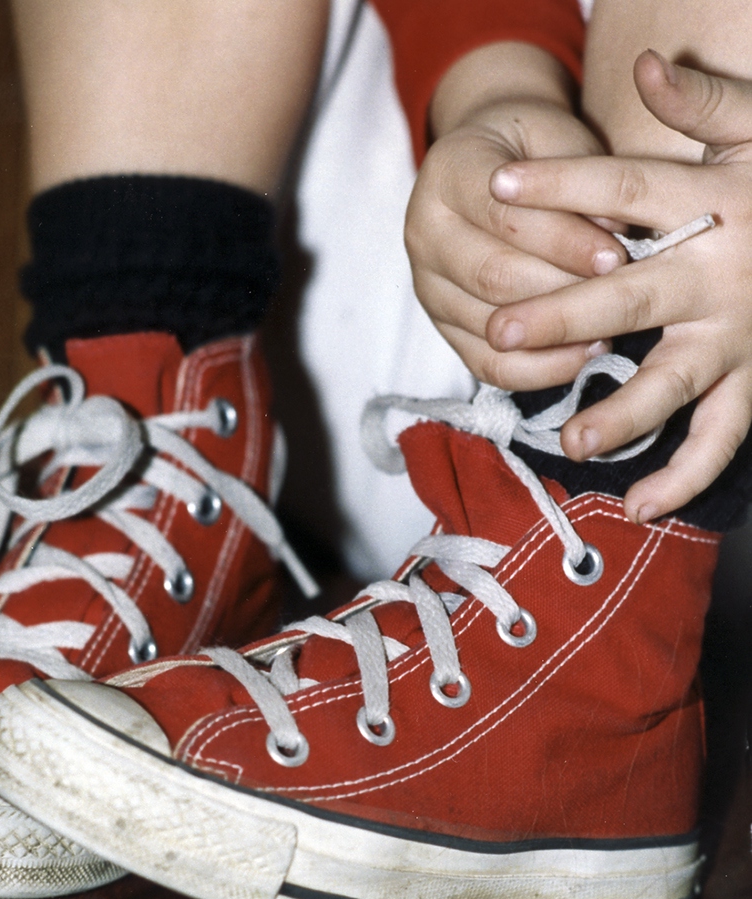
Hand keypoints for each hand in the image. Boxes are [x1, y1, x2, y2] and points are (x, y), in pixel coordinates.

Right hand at [406, 95, 626, 390]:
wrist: (489, 165)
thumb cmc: (534, 150)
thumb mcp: (558, 135)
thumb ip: (581, 178)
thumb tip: (615, 235)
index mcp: (449, 172)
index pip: (504, 218)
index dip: (562, 241)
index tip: (616, 257)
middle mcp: (424, 233)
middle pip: (492, 277)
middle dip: (561, 291)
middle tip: (618, 298)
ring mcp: (428, 286)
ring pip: (489, 325)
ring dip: (554, 334)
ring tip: (610, 330)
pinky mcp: (442, 326)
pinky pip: (486, 364)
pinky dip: (537, 370)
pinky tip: (583, 355)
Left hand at [487, 52, 751, 522]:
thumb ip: (708, 106)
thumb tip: (648, 68)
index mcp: (719, 206)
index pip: (626, 191)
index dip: (560, 184)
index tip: (494, 184)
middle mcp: (724, 278)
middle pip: (633, 297)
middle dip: (565, 314)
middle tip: (503, 330)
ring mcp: (741, 338)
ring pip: (677, 384)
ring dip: (623, 414)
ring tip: (571, 439)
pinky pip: (721, 440)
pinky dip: (683, 476)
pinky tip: (638, 508)